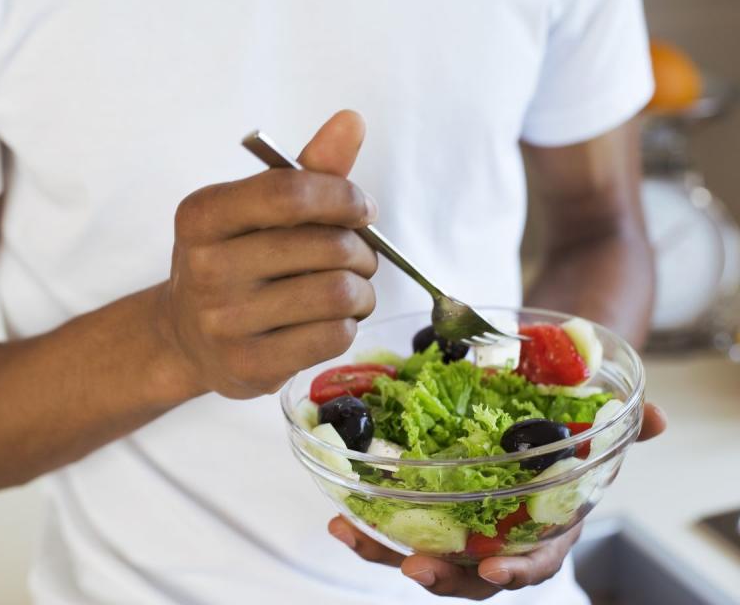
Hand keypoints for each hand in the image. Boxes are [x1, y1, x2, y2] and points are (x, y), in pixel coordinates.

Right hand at [159, 110, 378, 399]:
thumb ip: (307, 170)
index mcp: (202, 216)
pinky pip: (333, 336)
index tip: (361, 208)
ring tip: (351, 289)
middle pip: (326, 246)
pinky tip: (331, 320)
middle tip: (358, 256)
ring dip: (362, 290)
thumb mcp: (254, 211)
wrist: (187, 338)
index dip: (342, 196)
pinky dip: (347, 324)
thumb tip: (351, 120)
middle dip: (361, 249)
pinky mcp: (248, 366)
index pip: (289, 193)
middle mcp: (205, 268)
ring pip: (337, 294)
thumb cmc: (233, 262)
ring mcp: (224, 322)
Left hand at [328, 403, 666, 599]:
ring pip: (421, 554)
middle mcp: (496, 540)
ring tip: (348, 532)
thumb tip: (655, 417)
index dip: (516, 572)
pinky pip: (395, 528)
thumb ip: (622, 431)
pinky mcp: (425, 512)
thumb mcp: (595, 437)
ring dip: (383, 550)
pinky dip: (368, 525)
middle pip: (467, 574)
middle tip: (412, 567)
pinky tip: (338, 514)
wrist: (534, 431)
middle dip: (439, 577)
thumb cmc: (564, 444)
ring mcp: (456, 530)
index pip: (534, 562)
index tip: (492, 571)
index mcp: (542, 532)